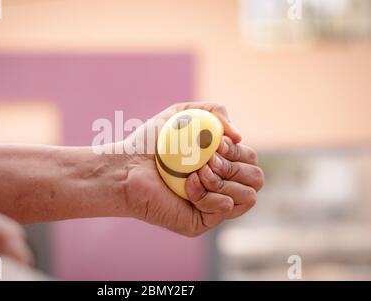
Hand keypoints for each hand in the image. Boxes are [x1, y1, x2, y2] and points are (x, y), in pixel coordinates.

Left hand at [123, 102, 263, 236]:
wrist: (125, 165)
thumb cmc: (150, 142)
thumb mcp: (183, 113)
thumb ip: (214, 111)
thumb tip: (240, 136)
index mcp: (220, 166)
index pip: (251, 161)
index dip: (239, 150)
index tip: (215, 144)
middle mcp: (220, 187)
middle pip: (256, 178)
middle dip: (233, 164)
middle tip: (207, 159)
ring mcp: (212, 207)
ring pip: (248, 196)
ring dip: (222, 179)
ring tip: (196, 172)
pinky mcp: (200, 223)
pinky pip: (225, 209)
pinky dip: (209, 194)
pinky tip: (188, 186)